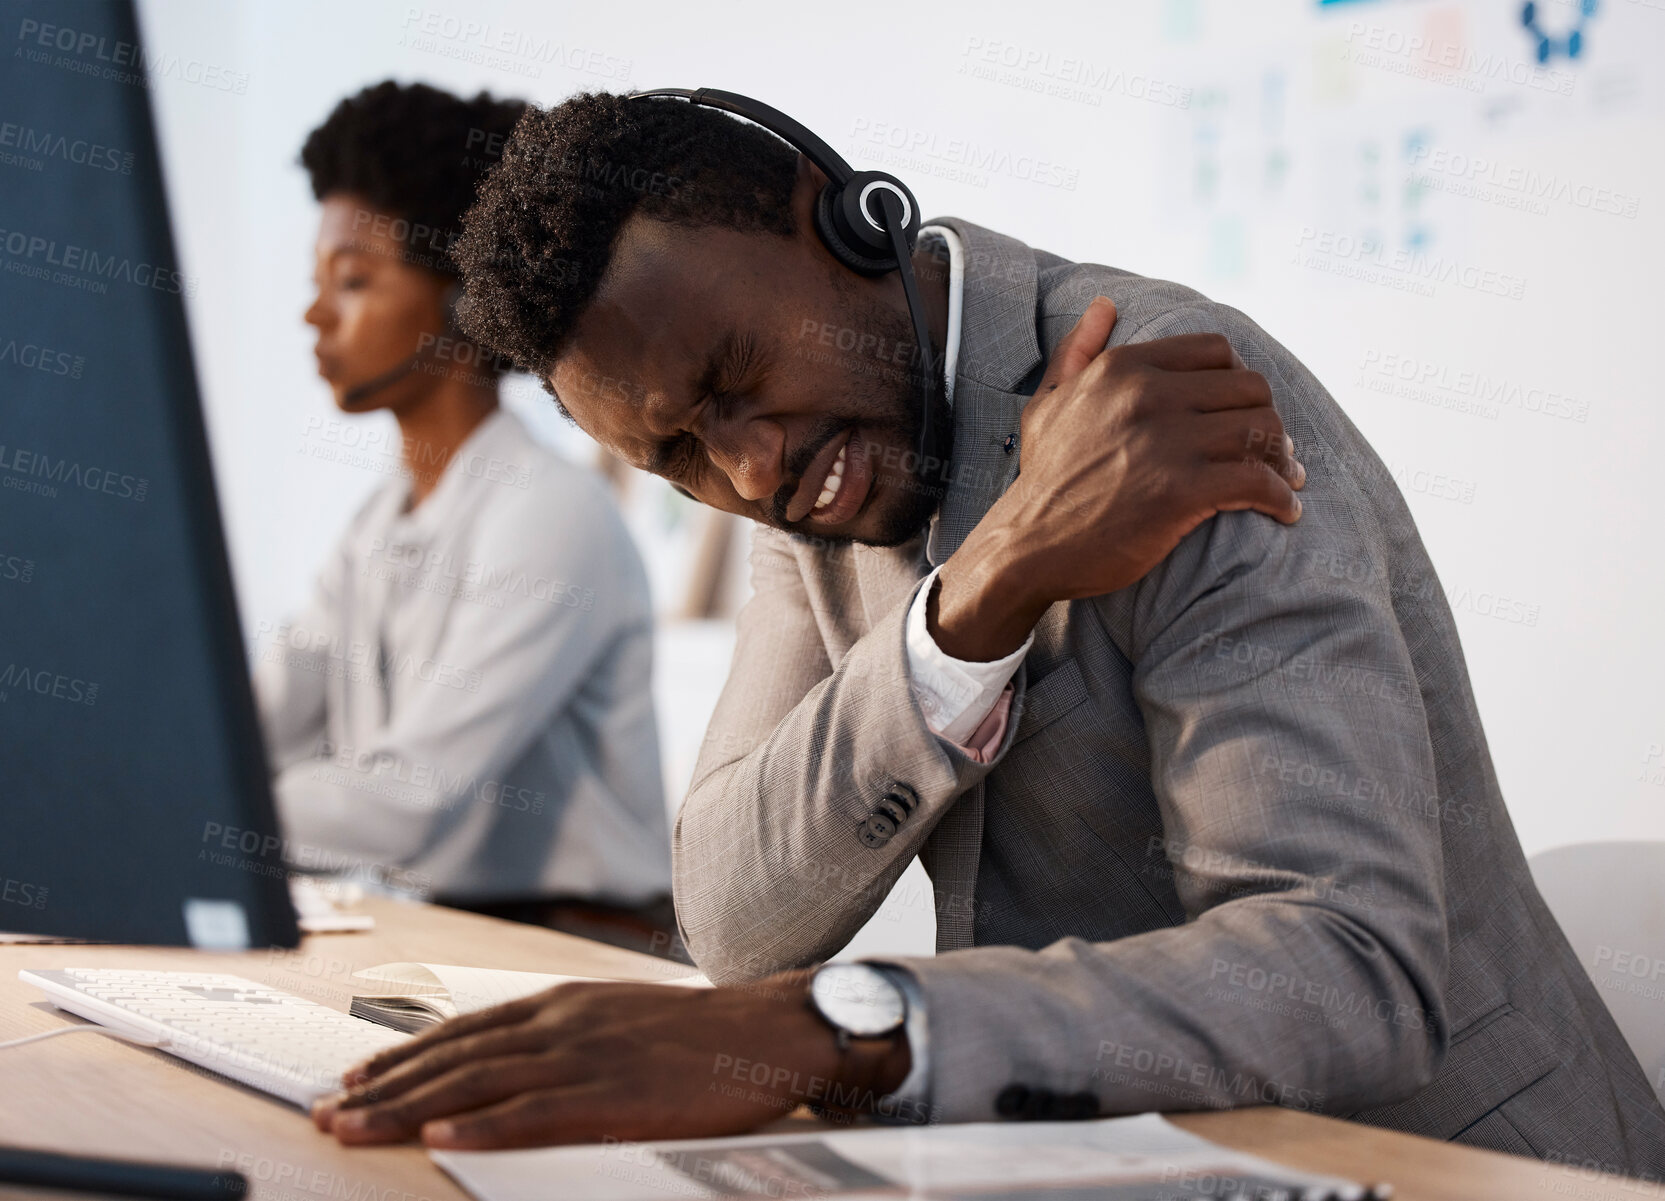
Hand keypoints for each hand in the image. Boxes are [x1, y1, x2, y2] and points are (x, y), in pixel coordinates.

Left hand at [310, 971, 909, 1148]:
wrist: (763, 1028)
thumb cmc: (696, 1033)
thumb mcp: (615, 1014)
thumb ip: (562, 1032)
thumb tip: (509, 1054)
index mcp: (560, 1004)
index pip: (462, 1029)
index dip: (402, 1054)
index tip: (355, 1077)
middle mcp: (559, 1024)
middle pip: (453, 1055)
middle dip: (383, 1086)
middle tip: (327, 1112)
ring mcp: (583, 1058)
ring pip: (476, 1082)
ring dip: (408, 1106)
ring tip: (355, 1127)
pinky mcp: (611, 1096)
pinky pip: (535, 1112)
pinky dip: (485, 1124)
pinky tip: (444, 1136)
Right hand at [929, 297, 1304, 660]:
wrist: (1027, 547)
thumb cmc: (1043, 479)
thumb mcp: (1048, 403)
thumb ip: (1077, 351)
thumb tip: (1104, 306)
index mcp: (1124, 367)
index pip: (1216, 351)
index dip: (1238, 381)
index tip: (1241, 412)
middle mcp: (1148, 395)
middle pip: (1250, 389)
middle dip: (1267, 420)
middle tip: (1271, 450)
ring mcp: (1167, 442)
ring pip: (1262, 431)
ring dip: (1283, 459)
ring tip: (1286, 481)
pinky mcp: (1182, 491)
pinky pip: (1258, 481)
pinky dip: (1281, 497)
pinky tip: (1285, 511)